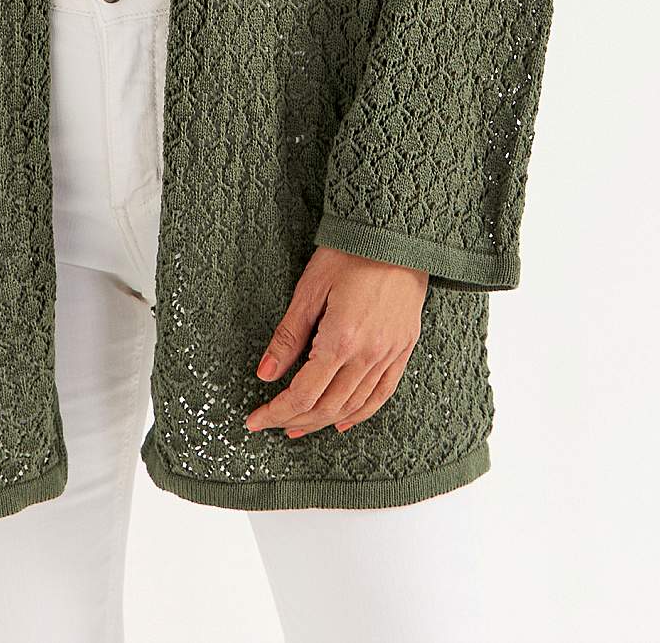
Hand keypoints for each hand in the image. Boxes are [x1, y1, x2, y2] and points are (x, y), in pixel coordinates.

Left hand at [245, 245, 428, 436]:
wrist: (396, 234)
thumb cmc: (350, 253)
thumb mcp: (309, 289)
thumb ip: (288, 336)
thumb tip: (265, 372)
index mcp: (341, 340)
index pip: (303, 393)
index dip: (276, 411)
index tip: (256, 419)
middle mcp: (368, 355)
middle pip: (327, 406)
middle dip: (295, 420)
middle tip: (272, 423)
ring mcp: (389, 355)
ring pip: (353, 406)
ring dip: (324, 422)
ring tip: (299, 426)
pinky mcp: (403, 349)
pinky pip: (382, 394)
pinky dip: (361, 414)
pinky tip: (344, 422)